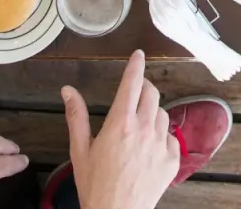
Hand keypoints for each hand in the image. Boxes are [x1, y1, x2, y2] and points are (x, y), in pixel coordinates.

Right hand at [63, 50, 179, 208]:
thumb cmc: (95, 184)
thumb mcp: (80, 151)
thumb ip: (76, 116)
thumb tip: (67, 90)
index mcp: (120, 123)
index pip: (132, 84)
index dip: (136, 66)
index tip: (139, 54)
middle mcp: (143, 129)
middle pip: (151, 93)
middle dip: (144, 88)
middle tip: (135, 94)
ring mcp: (160, 144)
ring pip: (162, 113)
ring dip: (151, 113)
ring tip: (138, 128)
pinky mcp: (172, 159)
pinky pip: (170, 136)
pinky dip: (161, 136)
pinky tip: (148, 149)